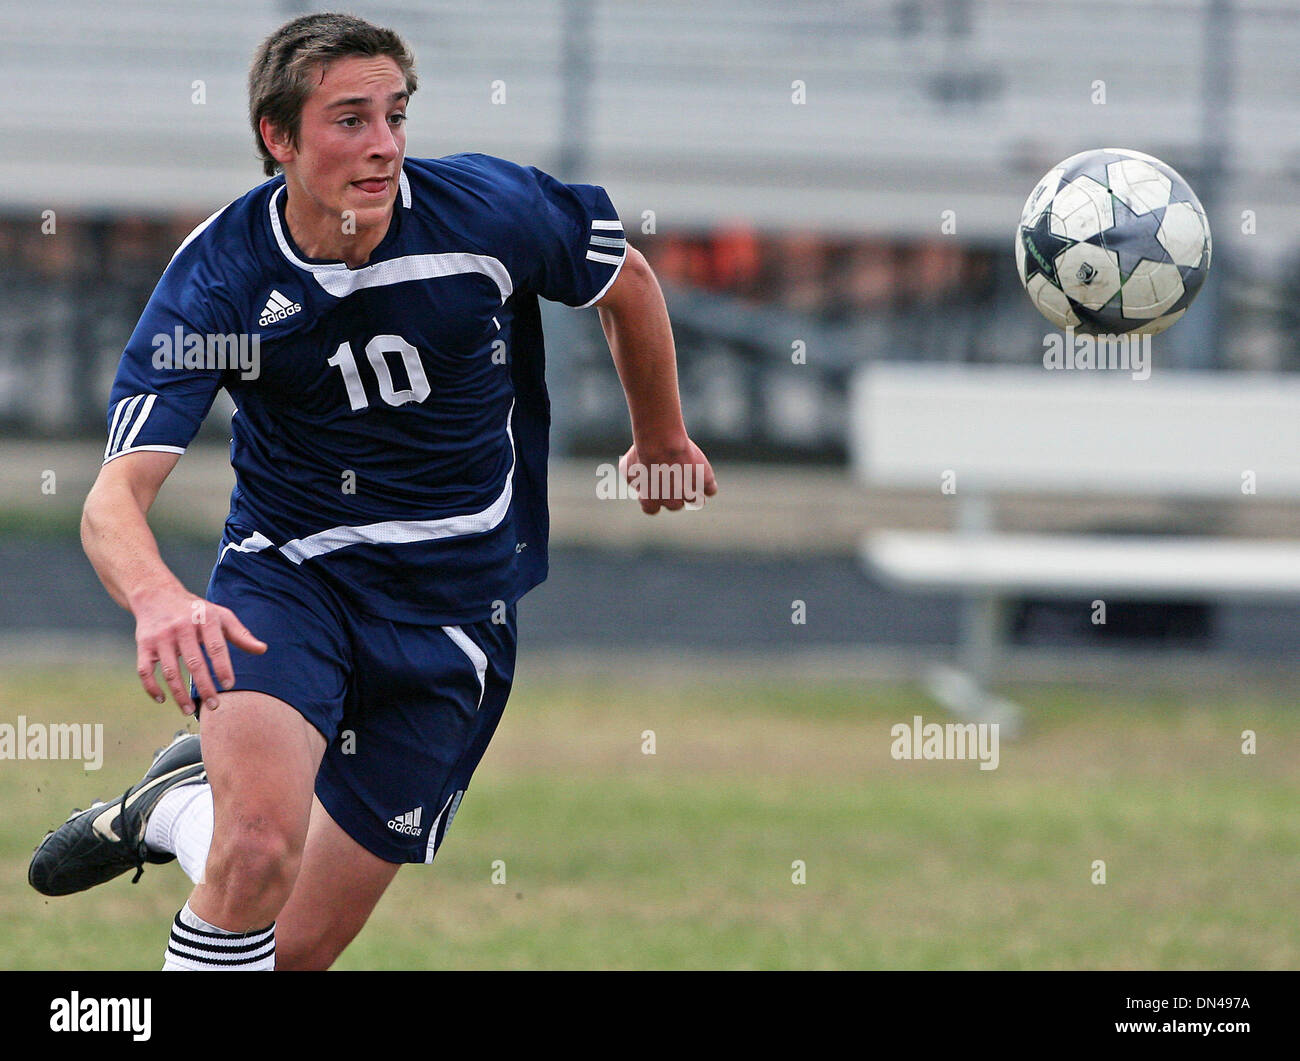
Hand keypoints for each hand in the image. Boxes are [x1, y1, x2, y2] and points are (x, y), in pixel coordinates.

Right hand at [131, 585, 266, 714]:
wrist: (157, 595)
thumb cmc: (195, 610)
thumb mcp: (220, 616)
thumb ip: (240, 634)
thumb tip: (262, 649)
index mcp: (205, 619)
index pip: (216, 647)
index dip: (223, 667)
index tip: (229, 685)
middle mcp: (182, 628)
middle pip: (194, 663)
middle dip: (204, 687)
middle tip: (214, 706)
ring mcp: (161, 637)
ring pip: (169, 671)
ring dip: (179, 694)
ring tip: (189, 710)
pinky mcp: (144, 645)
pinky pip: (145, 670)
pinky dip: (151, 687)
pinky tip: (161, 699)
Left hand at [618, 437, 718, 514]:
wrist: (660, 445)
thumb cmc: (641, 454)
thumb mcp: (627, 467)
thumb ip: (633, 479)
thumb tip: (638, 482)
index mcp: (651, 502)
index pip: (651, 509)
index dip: (652, 497)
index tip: (651, 483)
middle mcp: (671, 502)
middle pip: (675, 505)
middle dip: (673, 492)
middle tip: (670, 473)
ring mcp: (690, 493)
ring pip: (697, 501)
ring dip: (693, 491)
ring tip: (689, 475)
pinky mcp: (704, 481)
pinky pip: (711, 489)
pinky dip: (708, 484)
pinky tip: (702, 474)